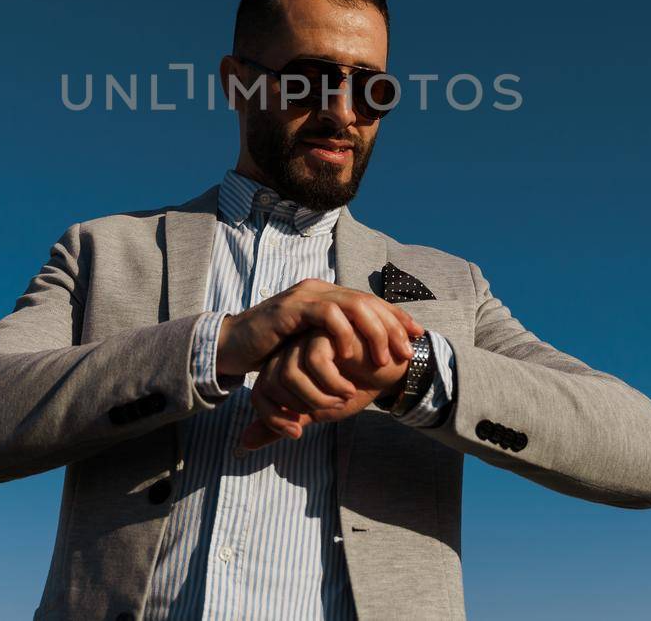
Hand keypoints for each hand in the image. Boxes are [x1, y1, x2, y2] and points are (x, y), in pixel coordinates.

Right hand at [216, 278, 421, 380]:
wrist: (232, 347)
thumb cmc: (273, 350)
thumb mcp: (312, 346)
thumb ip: (335, 344)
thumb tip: (370, 354)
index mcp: (328, 297)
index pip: (371, 301)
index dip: (397, 317)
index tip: (418, 338)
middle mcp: (320, 290)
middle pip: (368, 300)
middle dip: (392, 326)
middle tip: (406, 352)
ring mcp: (306, 296)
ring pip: (352, 304)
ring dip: (373, 332)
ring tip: (382, 360)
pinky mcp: (291, 308)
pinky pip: (326, 314)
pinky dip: (343, 333)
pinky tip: (350, 354)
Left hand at [239, 329, 412, 449]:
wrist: (392, 374)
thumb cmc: (355, 389)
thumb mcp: (314, 413)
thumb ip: (282, 424)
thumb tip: (245, 443)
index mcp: (285, 366)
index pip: (260, 393)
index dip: (273, 419)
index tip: (299, 431)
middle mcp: (291, 350)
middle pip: (270, 383)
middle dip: (301, 408)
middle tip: (332, 410)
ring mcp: (307, 338)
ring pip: (289, 374)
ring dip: (319, 398)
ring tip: (344, 397)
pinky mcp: (326, 330)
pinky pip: (314, 361)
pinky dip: (332, 384)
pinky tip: (351, 386)